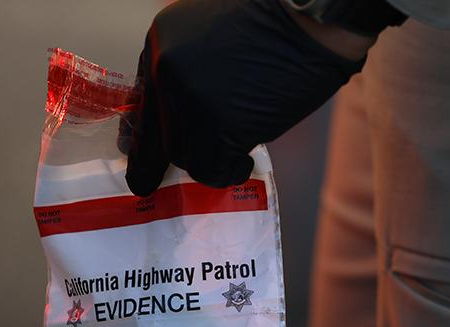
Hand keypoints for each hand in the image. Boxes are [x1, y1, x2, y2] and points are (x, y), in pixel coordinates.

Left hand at [124, 0, 371, 193]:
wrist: (308, 21)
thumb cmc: (272, 26)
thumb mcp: (210, 34)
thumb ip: (188, 70)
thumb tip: (178, 121)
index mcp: (159, 43)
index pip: (141, 104)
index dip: (142, 137)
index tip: (140, 162)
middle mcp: (166, 70)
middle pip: (160, 136)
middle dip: (168, 159)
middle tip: (156, 181)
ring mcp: (191, 99)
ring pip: (186, 157)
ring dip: (211, 161)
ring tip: (238, 152)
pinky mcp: (219, 126)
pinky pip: (212, 169)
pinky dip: (229, 172)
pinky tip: (244, 161)